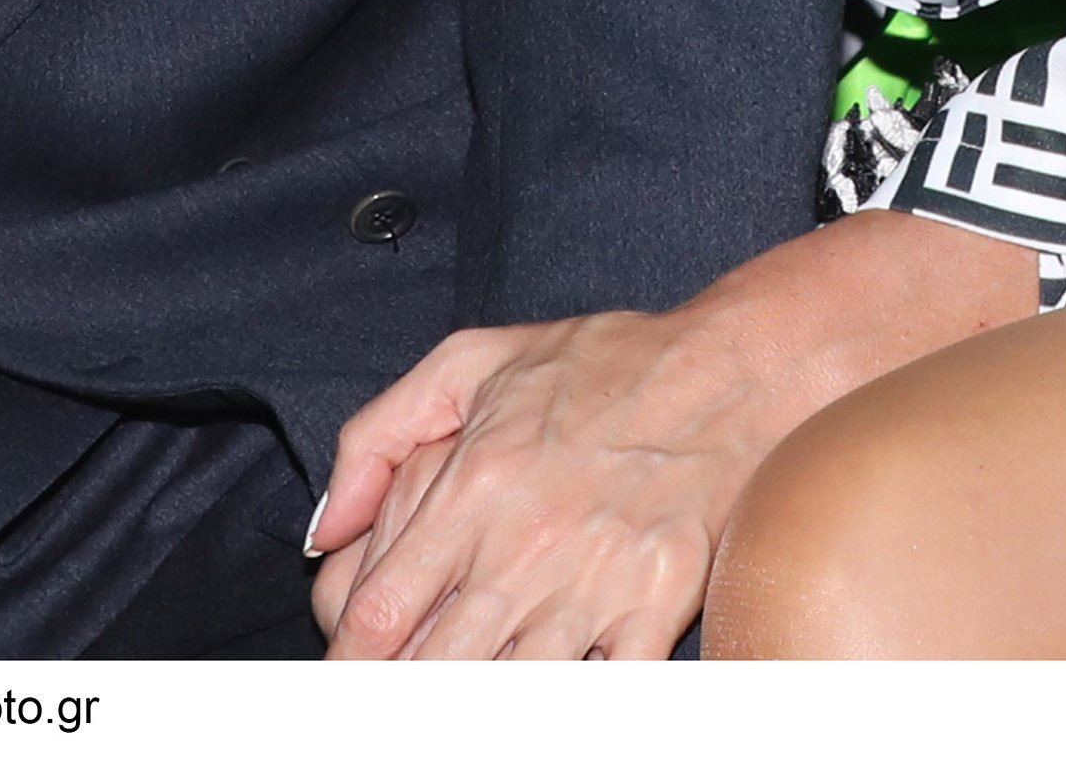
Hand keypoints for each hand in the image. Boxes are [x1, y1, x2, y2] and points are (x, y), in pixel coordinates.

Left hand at [303, 212, 1038, 658]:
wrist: (739, 369)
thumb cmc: (607, 365)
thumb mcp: (472, 361)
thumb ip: (376, 436)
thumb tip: (326, 530)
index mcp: (474, 485)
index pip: (377, 615)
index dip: (347, 665)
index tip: (345, 680)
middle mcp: (527, 545)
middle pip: (432, 668)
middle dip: (399, 695)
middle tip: (388, 704)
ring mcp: (595, 586)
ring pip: (506, 692)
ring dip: (475, 703)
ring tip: (462, 697)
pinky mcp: (656, 611)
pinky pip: (599, 695)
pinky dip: (567, 704)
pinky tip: (546, 694)